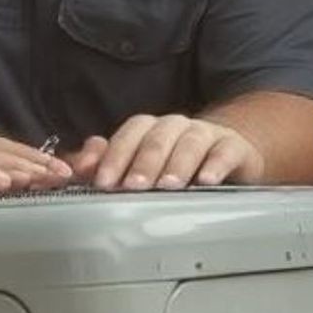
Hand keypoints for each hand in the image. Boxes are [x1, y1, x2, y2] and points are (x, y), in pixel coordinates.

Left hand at [70, 113, 265, 191]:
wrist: (229, 156)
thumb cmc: (177, 163)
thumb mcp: (142, 164)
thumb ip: (107, 163)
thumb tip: (78, 167)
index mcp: (151, 129)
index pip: (130, 134)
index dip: (115, 156)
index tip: (103, 181)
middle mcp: (176, 127)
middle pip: (157, 137)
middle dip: (143, 162)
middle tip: (133, 186)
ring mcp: (206, 135)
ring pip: (190, 142)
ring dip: (177, 163)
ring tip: (168, 185)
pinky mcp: (234, 148)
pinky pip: (225, 152)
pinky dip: (216, 164)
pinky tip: (207, 180)